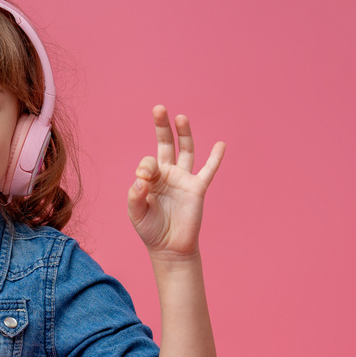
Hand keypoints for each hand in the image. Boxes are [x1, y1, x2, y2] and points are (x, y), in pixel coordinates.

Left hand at [128, 105, 224, 260]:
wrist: (170, 248)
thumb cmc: (151, 230)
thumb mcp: (136, 214)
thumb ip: (135, 196)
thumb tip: (140, 178)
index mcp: (151, 178)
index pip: (148, 162)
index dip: (145, 167)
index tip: (143, 179)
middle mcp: (168, 174)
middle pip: (166, 144)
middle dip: (162, 127)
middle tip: (158, 108)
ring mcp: (183, 180)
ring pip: (186, 151)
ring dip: (184, 134)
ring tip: (180, 117)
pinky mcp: (197, 189)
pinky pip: (208, 171)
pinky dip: (215, 158)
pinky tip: (220, 144)